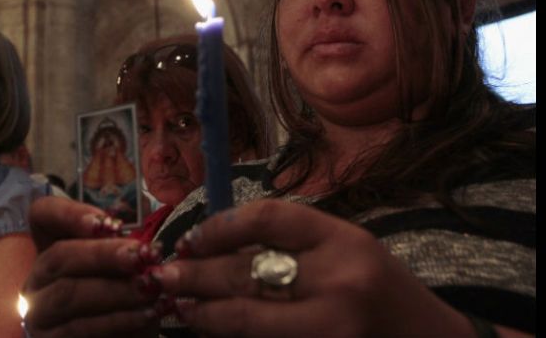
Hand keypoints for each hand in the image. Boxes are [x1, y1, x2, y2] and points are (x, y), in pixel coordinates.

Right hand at [22, 197, 162, 337]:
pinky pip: (80, 327)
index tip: (109, 222)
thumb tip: (146, 241)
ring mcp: (38, 311)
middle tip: (140, 255)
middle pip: (58, 256)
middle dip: (103, 254)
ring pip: (68, 293)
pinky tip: (146, 313)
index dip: (69, 213)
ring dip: (115, 289)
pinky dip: (118, 319)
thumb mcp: (127, 270)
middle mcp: (37, 278)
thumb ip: (129, 249)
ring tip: (150, 286)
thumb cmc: (126, 300)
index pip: (43, 214)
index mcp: (54, 246)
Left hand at [150, 199, 474, 337]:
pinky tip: (211, 329)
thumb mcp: (347, 248)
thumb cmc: (383, 290)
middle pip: (246, 272)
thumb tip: (218, 246)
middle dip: (196, 274)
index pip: (267, 218)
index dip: (218, 227)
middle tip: (162, 276)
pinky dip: (231, 336)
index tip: (191, 239)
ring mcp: (330, 328)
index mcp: (344, 240)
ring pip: (246, 319)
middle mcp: (338, 283)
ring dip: (204, 313)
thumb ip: (293, 244)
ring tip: (177, 306)